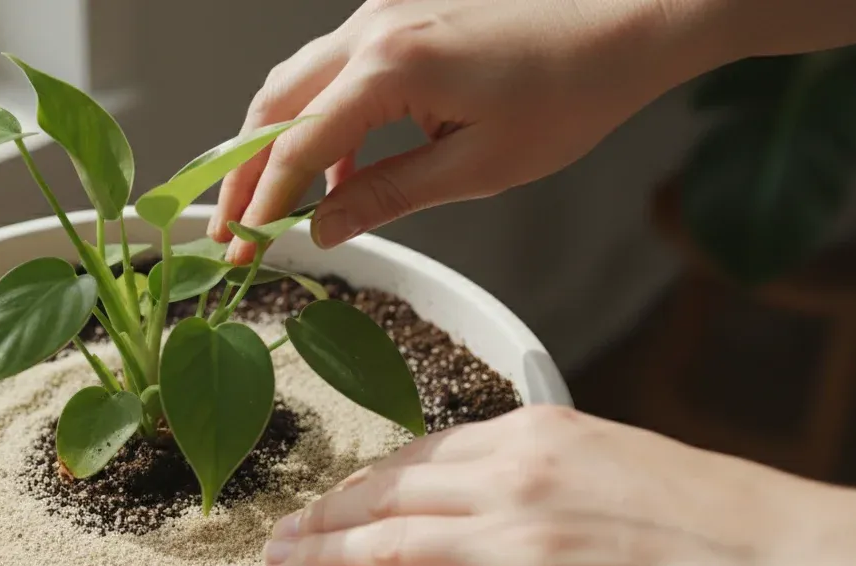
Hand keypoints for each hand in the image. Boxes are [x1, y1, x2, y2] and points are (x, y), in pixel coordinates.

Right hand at [209, 0, 731, 264]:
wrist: (627, 19)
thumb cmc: (570, 91)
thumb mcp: (478, 166)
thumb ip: (388, 195)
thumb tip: (324, 229)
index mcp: (390, 67)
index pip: (296, 146)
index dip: (262, 206)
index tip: (241, 251)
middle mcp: (372, 29)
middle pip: (273, 105)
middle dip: (243, 172)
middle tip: (228, 230)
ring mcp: (384, 14)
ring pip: (296, 82)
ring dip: (275, 144)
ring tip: (271, 207)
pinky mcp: (401, 15)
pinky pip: (335, 72)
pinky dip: (319, 121)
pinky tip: (336, 171)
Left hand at [264, 405, 855, 565]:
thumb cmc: (717, 519)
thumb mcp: (612, 457)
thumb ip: (535, 469)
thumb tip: (475, 493)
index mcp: (536, 434)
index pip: (418, 458)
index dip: (362, 484)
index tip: (332, 499)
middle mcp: (513, 482)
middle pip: (387, 498)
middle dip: (325, 517)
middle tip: (280, 530)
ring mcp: (515, 549)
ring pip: (388, 548)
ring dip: (322, 556)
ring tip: (280, 563)